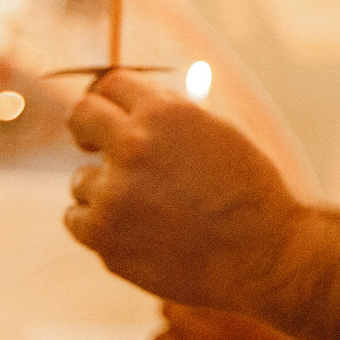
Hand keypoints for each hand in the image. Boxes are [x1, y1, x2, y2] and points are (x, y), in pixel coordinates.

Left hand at [65, 70, 303, 311]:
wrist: (262, 255)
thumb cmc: (250, 192)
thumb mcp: (222, 134)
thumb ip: (176, 114)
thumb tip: (142, 103)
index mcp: (166, 114)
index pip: (112, 84)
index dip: (112, 99)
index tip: (112, 114)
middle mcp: (133, 148)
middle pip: (81, 116)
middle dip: (89, 129)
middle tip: (97, 145)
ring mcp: (113, 195)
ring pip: (81, 179)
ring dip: (104, 187)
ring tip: (145, 206)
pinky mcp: (103, 237)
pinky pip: (77, 220)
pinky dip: (100, 224)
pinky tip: (135, 229)